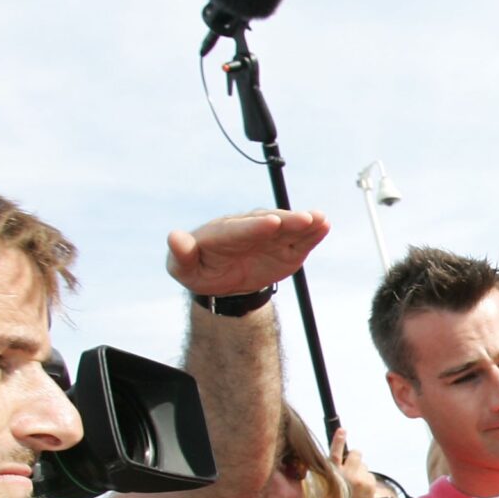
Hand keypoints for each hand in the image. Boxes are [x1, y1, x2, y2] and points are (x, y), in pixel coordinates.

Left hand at [167, 209, 328, 296]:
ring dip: (303, 223)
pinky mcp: (285, 248)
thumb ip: (181, 254)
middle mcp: (248, 229)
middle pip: (268, 223)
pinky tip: (324, 225)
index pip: (240, 230)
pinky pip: (300, 240)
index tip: (271, 222)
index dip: (255, 227)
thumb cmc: (199, 269)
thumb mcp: (183, 268)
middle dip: (286, 221)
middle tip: (304, 219)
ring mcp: (269, 237)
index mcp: (222, 234)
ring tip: (320, 219)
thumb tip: (174, 237)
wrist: (222, 279)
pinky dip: (313, 233)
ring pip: (287, 228)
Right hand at [332, 429, 382, 497]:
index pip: (335, 453)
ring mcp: (359, 479)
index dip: (338, 441)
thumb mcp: (325, 487)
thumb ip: (330, 473)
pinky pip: (370, 476)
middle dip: (355, 458)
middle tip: (352, 470)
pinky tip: (360, 492)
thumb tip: (341, 461)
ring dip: (360, 472)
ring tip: (354, 487)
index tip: (342, 430)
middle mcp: (345, 475)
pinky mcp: (369, 484)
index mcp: (331, 474)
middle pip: (356, 453)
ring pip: (364, 466)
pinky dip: (366, 482)